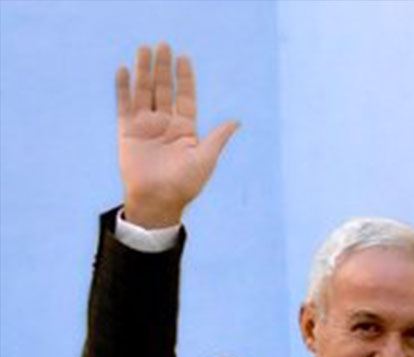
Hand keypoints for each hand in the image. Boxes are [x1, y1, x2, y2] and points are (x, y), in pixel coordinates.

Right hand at [116, 42, 237, 227]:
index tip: (184, 57)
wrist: (158, 200)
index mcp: (185, 129)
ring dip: (143, 71)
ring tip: (144, 49)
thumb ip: (217, 137)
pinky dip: (123, 88)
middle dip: (163, 68)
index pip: (185, 96)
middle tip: (163, 45)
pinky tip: (124, 70)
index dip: (184, 78)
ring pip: (144, 91)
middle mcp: (165, 123)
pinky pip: (124, 104)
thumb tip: (236, 121)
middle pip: (163, 89)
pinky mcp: (128, 131)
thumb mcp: (205, 158)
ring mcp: (146, 126)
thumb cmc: (185, 184)